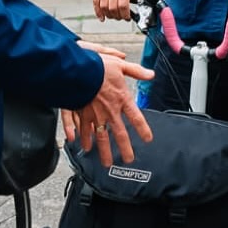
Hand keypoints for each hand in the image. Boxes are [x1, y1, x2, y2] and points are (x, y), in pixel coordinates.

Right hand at [61, 50, 152, 164]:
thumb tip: (150, 74)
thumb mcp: (120, 65)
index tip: (147, 139)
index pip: (136, 118)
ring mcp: (95, 114)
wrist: (77, 70)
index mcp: (122, 99)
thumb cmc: (98, 67)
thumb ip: (136, 71)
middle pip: (119, 134)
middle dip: (124, 149)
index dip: (143, 130)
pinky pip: (84, 131)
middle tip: (128, 159)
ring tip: (107, 163)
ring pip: (101, 138)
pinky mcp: (81, 114)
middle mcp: (110, 111)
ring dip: (104, 151)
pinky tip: (85, 148)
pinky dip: (84, 140)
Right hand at [92, 0, 148, 20]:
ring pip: (103, 5)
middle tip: (121, 18)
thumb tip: (156, 0)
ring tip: (114, 16)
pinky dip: (98, 10)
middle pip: (112, 7)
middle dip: (117, 16)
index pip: (123, 4)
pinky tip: (102, 16)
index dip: (125, 15)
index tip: (128, 18)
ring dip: (108, 14)